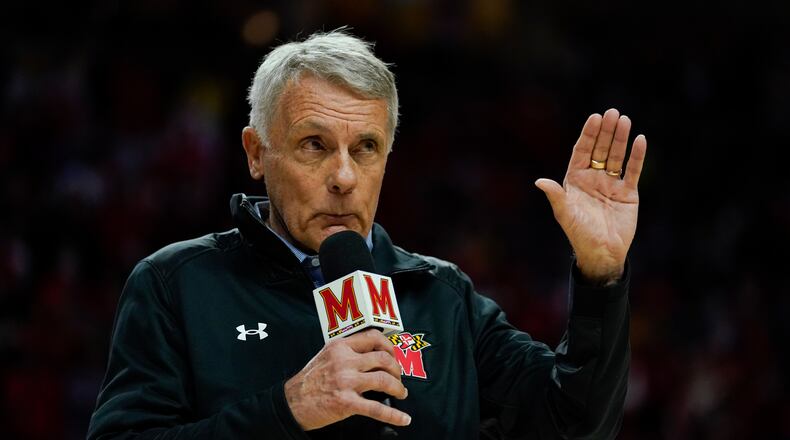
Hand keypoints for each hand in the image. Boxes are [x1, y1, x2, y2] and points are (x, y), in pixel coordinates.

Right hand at [284, 329, 410, 429]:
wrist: (292, 403)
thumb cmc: (309, 380)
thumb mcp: (326, 356)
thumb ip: (347, 351)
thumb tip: (373, 354)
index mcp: (340, 347)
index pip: (372, 337)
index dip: (389, 346)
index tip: (394, 354)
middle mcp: (344, 361)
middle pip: (383, 359)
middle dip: (397, 369)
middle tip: (399, 377)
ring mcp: (346, 382)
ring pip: (384, 380)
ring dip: (398, 388)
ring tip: (401, 393)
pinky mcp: (346, 403)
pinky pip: (377, 409)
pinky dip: (394, 415)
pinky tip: (404, 419)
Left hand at [535, 108, 646, 284]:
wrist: (602, 252)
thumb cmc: (579, 234)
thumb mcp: (565, 214)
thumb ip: (556, 196)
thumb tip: (539, 181)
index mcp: (576, 180)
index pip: (582, 151)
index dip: (588, 135)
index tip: (594, 118)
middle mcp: (593, 178)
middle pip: (600, 149)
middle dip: (605, 132)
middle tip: (612, 113)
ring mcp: (611, 184)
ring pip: (616, 156)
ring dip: (620, 139)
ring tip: (624, 120)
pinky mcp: (628, 193)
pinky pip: (633, 170)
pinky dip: (637, 156)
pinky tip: (640, 140)